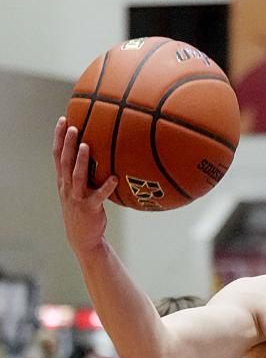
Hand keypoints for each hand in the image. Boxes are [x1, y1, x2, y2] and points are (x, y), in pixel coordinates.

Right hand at [53, 117, 117, 255]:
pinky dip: (106, 187)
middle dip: (67, 144)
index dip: (59, 138)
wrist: (82, 237)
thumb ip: (85, 173)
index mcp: (63, 181)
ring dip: (81, 161)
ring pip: (77, 176)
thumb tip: (100, 152)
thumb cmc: (84, 209)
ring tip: (86, 145)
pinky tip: (115, 178)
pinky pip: (99, 195)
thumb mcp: (80, 189)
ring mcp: (77, 198)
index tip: (62, 120)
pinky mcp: (90, 208)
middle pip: (64, 162)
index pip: (58, 155)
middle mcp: (67, 187)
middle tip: (72, 126)